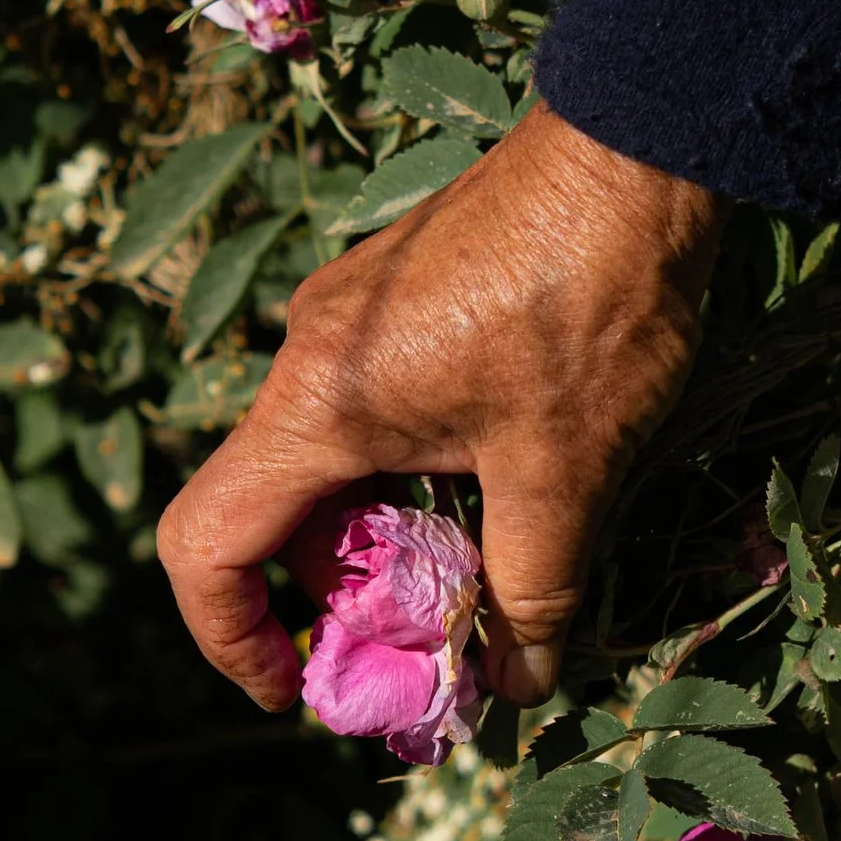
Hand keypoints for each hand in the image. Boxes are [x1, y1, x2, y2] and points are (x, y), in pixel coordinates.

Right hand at [155, 102, 728, 717]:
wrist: (636, 150)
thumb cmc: (590, 305)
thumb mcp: (566, 474)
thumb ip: (530, 593)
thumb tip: (515, 684)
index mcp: (316, 407)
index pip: (204, 545)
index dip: (230, 637)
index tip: (297, 690)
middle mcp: (307, 359)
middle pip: (273, 513)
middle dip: (336, 601)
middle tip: (428, 654)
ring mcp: (350, 321)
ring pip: (331, 466)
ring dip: (385, 540)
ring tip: (483, 581)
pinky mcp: (399, 299)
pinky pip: (371, 416)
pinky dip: (410, 480)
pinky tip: (500, 494)